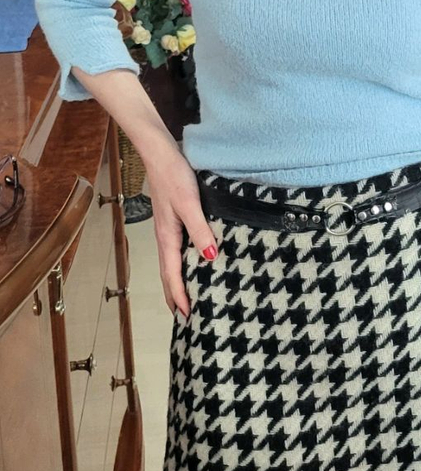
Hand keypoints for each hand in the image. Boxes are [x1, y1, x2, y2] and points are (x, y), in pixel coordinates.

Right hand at [146, 145, 217, 316]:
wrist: (160, 152)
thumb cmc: (173, 175)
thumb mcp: (190, 203)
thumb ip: (200, 230)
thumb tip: (210, 258)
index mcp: (168, 237)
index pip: (172, 275)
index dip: (179, 297)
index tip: (187, 317)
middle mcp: (166, 236)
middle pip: (168, 273)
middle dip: (175, 296)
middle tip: (185, 317)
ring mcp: (168, 228)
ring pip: (172, 263)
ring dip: (177, 282)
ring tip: (186, 298)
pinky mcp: (174, 218)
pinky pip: (176, 249)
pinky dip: (181, 264)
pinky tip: (193, 262)